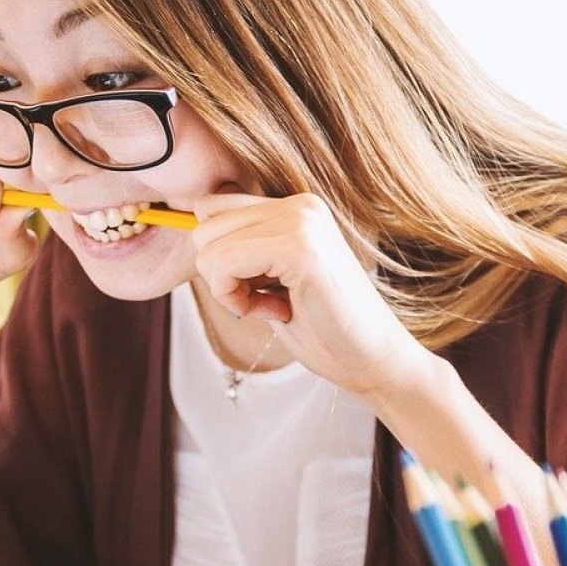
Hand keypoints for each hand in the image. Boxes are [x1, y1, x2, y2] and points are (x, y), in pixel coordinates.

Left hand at [189, 191, 429, 397]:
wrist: (373, 361)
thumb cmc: (324, 329)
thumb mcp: (273, 280)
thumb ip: (244, 250)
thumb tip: (192, 230)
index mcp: (297, 207)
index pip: (213, 208)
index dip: (221, 257)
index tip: (258, 289)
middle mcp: (300, 204)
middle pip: (204, 224)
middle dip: (221, 273)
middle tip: (266, 301)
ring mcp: (302, 221)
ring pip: (208, 244)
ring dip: (228, 288)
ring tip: (274, 305)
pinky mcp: (301, 248)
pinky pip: (223, 263)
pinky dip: (235, 298)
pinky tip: (276, 312)